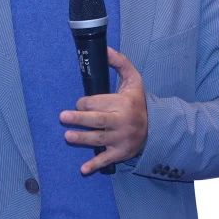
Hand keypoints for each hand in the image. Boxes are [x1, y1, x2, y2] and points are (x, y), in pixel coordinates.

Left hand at [60, 47, 147, 174]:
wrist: (155, 128)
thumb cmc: (137, 101)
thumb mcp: (133, 79)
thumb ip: (119, 63)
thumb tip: (104, 49)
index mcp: (124, 103)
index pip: (99, 102)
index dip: (85, 102)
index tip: (80, 103)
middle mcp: (123, 122)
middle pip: (98, 120)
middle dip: (80, 119)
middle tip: (63, 117)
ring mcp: (122, 139)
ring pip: (99, 139)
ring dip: (82, 139)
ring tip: (67, 137)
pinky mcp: (121, 153)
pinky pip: (107, 160)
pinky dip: (95, 165)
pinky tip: (82, 170)